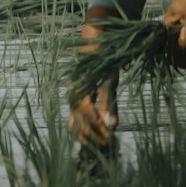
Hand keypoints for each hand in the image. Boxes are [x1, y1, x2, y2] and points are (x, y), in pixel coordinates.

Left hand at [68, 6, 119, 149]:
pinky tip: (110, 124)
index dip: (86, 140)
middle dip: (92, 138)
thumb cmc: (100, 65)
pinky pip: (100, 98)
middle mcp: (76, 92)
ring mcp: (87, 85)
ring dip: (96, 129)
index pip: (75, 127)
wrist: (100, 36)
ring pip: (86, 114)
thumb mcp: (102, 88)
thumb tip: (109, 128)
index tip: (99, 150)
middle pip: (79, 123)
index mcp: (75, 97)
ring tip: (107, 139)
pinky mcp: (101, 77)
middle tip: (106, 147)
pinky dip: (104, 112)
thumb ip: (102, 106)